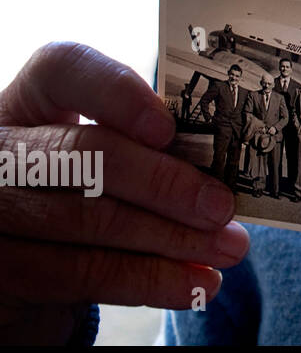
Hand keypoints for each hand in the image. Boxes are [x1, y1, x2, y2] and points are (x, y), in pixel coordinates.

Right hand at [0, 43, 248, 343]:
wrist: (27, 254)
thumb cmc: (79, 187)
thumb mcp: (101, 151)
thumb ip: (145, 145)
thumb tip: (218, 170)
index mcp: (31, 100)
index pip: (61, 70)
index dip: (116, 93)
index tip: (168, 128)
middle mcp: (1, 148)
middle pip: (85, 155)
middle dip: (166, 184)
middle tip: (221, 206)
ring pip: (90, 221)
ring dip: (172, 240)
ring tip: (226, 249)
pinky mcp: (2, 266)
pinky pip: (81, 273)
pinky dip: (148, 280)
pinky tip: (195, 283)